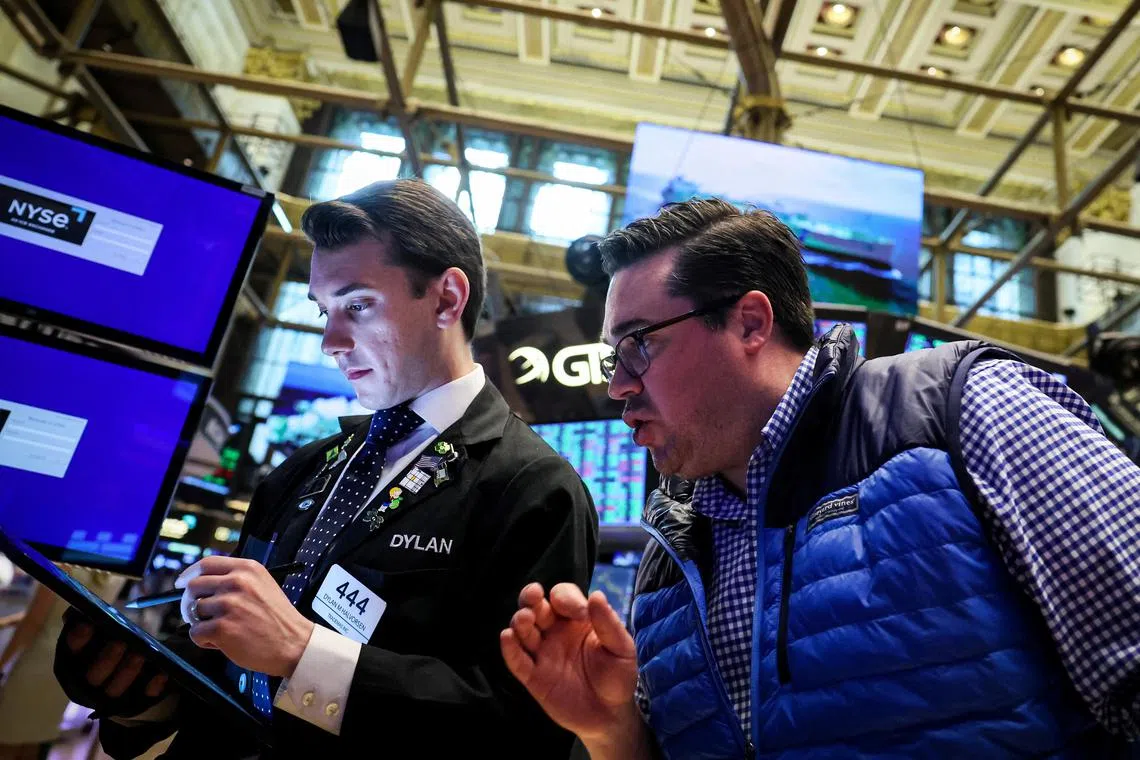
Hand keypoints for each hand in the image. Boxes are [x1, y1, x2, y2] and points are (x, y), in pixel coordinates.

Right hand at [63, 620, 168, 700]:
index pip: (69, 653)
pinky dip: (154, 684)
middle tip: (121, 641)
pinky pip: (145, 696)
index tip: (88, 624)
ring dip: (128, 671)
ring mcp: (110, 698)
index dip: (77, 640)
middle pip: (92, 677)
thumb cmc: (106, 647)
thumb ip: (88, 622)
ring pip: (115, 689)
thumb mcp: (96, 635)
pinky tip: (163, 671)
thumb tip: (75, 611)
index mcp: (71, 665)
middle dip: (107, 658)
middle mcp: (85, 686)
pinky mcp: (135, 704)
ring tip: (141, 653)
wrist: (127, 676)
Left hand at [177, 556, 313, 676]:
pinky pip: (196, 632)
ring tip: (222, 630)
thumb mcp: (262, 585)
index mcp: (247, 569)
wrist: (294, 643)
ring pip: (193, 611)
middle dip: (190, 601)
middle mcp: (237, 583)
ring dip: (201, 623)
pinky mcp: (222, 629)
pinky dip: (204, 640)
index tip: (181, 583)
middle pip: (194, 586)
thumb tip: (201, 582)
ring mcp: (228, 605)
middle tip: (197, 613)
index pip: (206, 564)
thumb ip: (236, 578)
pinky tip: (223, 642)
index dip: (189, 574)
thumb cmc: (277, 618)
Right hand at [500, 583, 639, 744]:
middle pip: (536, 606)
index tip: (580, 612)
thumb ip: (608, 623)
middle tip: (534, 594)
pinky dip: (510, 649)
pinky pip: (517, 661)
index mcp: (576, 620)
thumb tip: (597, 594)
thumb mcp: (622, 648)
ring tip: (525, 619)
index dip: (566, 598)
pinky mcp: (533, 677)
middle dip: (531, 596)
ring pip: (523, 630)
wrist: (610, 716)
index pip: (562, 596)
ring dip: (520, 620)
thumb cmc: (618, 676)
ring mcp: (543, 654)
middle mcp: (555, 632)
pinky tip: (507, 637)